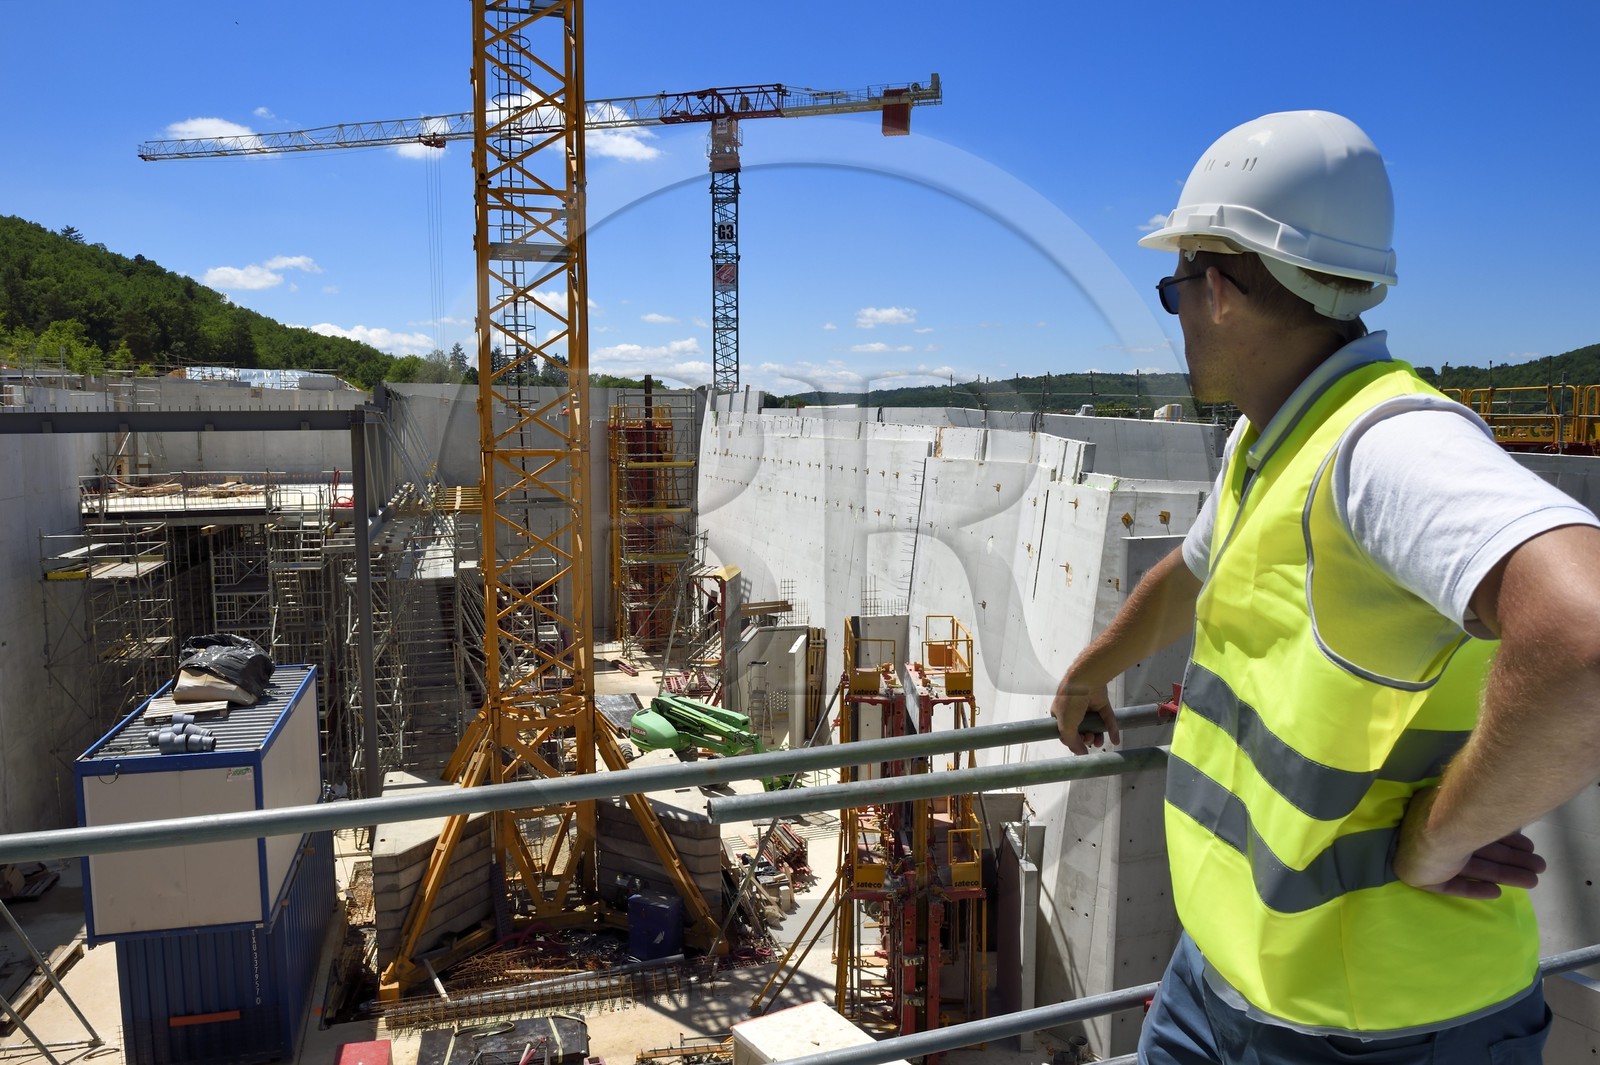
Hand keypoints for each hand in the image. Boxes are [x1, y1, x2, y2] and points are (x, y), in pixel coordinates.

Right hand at [1051, 672, 1119, 754]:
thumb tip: (1081, 753)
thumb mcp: (1065, 726)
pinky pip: (1107, 720)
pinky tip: (1115, 741)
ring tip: (1098, 740)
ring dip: (1097, 737)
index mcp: (1060, 715)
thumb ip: (1072, 742)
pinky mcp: (1101, 705)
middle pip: (1081, 731)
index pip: (1065, 733)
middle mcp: (1074, 711)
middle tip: (1089, 739)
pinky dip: (1112, 730)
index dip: (1072, 741)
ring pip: (1094, 727)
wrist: (1086, 681)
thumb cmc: (1070, 702)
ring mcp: (1088, 708)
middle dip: (1086, 739)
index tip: (1078, 746)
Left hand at [1393, 786, 1546, 897]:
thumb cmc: (1462, 810)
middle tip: (1539, 866)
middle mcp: (1437, 830)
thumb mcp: (1485, 804)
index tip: (1529, 846)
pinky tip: (1496, 892)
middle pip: (1480, 850)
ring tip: (1534, 881)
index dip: (1507, 840)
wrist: (1438, 829)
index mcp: (1448, 810)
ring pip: (1473, 867)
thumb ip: (1498, 808)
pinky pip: (1450, 885)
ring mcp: (1427, 853)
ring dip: (1504, 873)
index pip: (1480, 829)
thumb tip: (1524, 802)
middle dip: (1512, 858)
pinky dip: (1473, 887)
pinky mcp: (1421, 876)